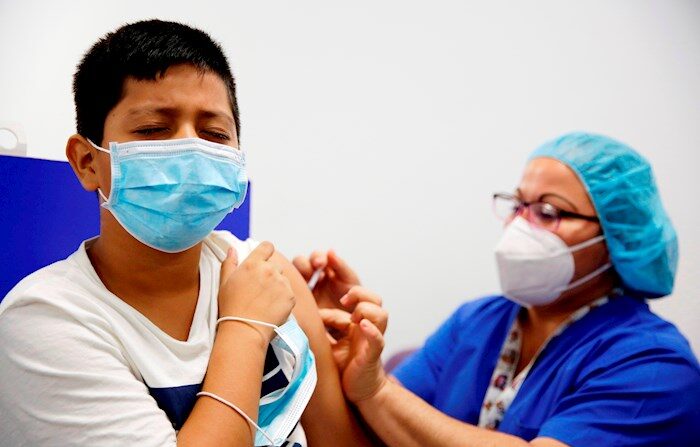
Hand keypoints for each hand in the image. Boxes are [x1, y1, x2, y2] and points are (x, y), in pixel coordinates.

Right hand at [218, 241, 294, 338]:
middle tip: (260, 289)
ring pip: (283, 280)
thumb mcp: (224, 283)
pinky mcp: (291, 296)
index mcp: (253, 263)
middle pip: (276, 265)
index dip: (266, 252)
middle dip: (270, 273)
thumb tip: (233, 249)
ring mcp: (282, 283)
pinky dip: (283, 300)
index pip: (267, 246)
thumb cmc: (231, 308)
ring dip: (278, 286)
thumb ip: (229, 263)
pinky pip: (289, 294)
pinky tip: (272, 308)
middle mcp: (270, 270)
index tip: (264, 260)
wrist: (245, 330)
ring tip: (265, 302)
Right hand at [293, 250, 360, 309]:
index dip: (316, 258)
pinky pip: (291, 297)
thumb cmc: (354, 301)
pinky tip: (299, 297)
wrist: (353, 324)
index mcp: (324, 271)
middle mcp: (312, 279)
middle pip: (299, 265)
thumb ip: (340, 266)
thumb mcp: (350, 281)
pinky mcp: (300, 307)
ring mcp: (304, 293)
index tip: (321, 264)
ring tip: (304, 284)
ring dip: (295, 277)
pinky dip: (291, 294)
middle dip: (303, 264)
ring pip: (292, 279)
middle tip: (311, 271)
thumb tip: (330, 251)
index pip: (315, 258)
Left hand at [320, 286, 388, 402]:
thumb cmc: (345, 369)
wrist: (360, 393)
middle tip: (344, 300)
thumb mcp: (329, 346)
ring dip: (366, 309)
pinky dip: (372, 331)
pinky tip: (363, 326)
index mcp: (356, 324)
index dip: (337, 302)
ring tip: (354, 316)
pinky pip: (378, 340)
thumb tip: (308, 317)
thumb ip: (322, 332)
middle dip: (359, 293)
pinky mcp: (372, 354)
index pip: (353, 301)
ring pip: (381, 315)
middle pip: (374, 299)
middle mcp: (366, 329)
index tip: (319, 313)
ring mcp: (371, 340)